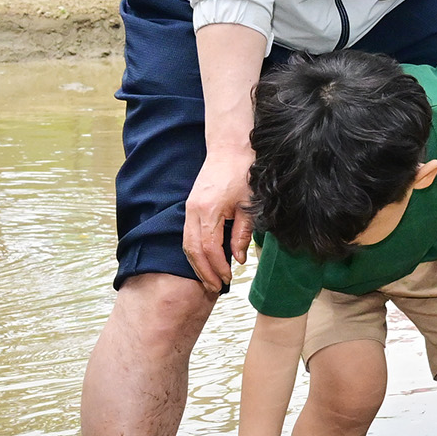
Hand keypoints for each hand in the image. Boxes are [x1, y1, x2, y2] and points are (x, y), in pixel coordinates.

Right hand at [182, 142, 254, 292]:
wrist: (230, 148)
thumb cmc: (243, 172)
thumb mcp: (249, 205)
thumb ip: (242, 233)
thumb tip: (238, 258)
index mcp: (208, 211)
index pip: (209, 248)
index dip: (218, 267)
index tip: (228, 279)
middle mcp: (193, 211)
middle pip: (193, 250)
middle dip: (203, 271)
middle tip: (215, 287)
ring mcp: (189, 208)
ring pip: (187, 244)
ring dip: (197, 263)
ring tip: (209, 279)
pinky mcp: (191, 206)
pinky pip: (188, 234)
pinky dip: (195, 251)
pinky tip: (205, 260)